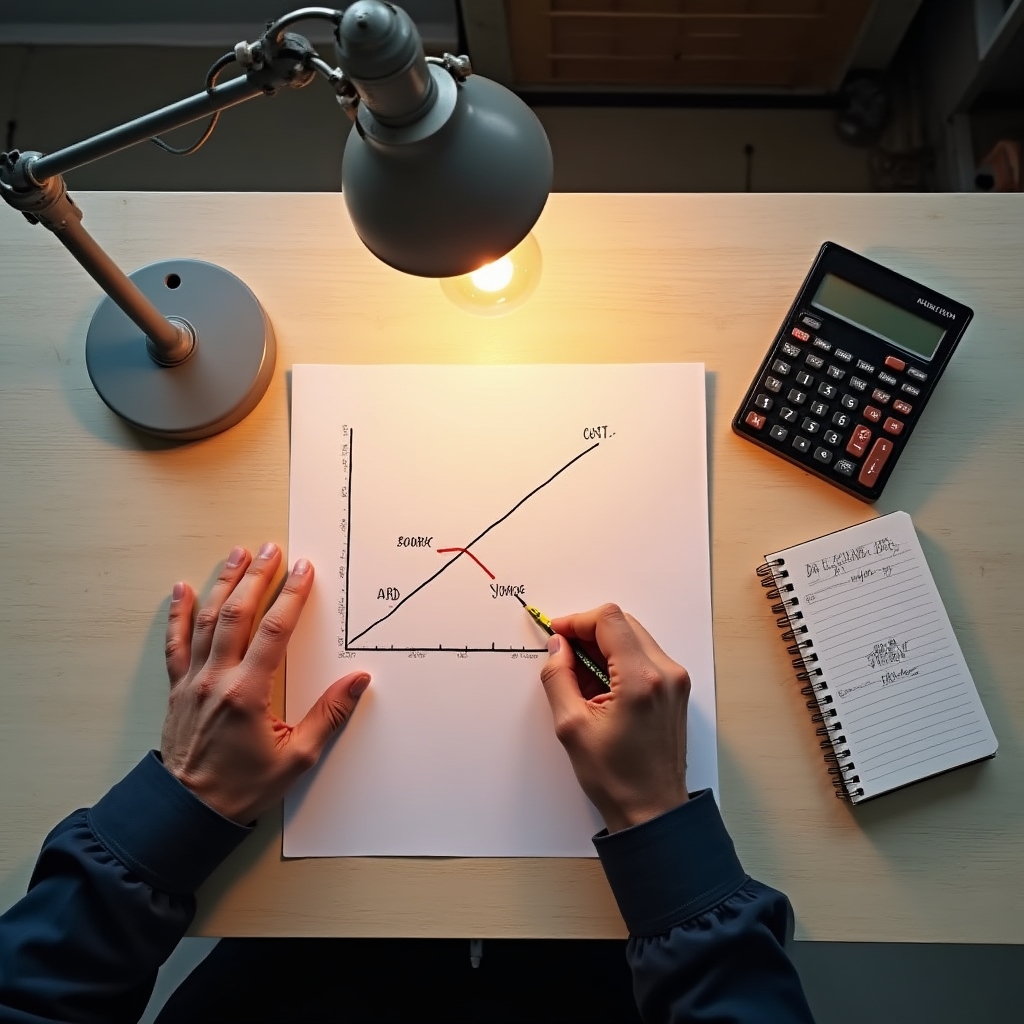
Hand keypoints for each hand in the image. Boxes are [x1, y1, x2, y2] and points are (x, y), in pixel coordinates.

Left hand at [161, 543, 369, 823]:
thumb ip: (329, 715)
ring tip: (236, 555)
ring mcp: (193, 682)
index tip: (302, 571)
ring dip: (222, 584)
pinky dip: (176, 614)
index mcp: (247, 694)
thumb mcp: (296, 758)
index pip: (273, 632)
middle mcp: (216, 680)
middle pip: (237, 615)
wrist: (187, 812)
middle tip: (271, 549)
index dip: (290, 597)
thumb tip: (358, 682)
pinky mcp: (178, 689)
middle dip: (256, 577)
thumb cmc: (242, 788)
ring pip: (205, 621)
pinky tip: (179, 589)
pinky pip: (175, 643)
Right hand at [539, 604, 689, 832]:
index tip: (557, 633)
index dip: (577, 620)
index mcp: (642, 680)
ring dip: (603, 645)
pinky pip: (644, 656)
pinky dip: (619, 659)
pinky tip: (600, 684)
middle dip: (589, 631)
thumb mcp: (572, 726)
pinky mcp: (676, 689)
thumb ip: (559, 677)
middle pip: (623, 623)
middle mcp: (666, 673)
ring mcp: (676, 681)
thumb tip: (557, 647)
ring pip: (634, 637)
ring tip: (580, 674)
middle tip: (563, 652)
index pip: (609, 620)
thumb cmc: (617, 778)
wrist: (652, 810)